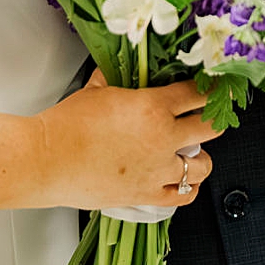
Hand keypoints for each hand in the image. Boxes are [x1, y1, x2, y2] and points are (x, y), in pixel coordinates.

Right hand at [35, 73, 218, 211]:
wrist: (48, 160)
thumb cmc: (67, 125)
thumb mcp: (97, 88)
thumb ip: (119, 78)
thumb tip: (122, 68)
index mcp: (153, 108)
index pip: (196, 94)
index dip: (210, 88)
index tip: (216, 86)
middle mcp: (163, 140)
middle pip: (211, 128)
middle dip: (216, 118)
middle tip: (215, 113)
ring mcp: (157, 171)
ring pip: (203, 166)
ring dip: (202, 156)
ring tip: (193, 148)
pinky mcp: (146, 196)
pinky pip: (183, 196)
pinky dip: (189, 187)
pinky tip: (184, 179)